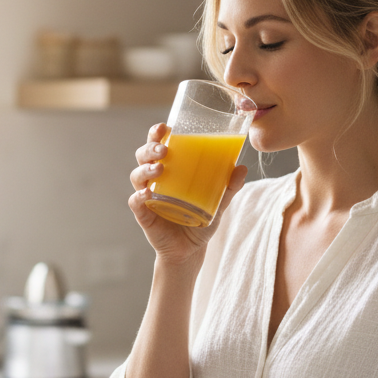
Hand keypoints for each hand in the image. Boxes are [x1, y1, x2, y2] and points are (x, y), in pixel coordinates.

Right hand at [128, 123, 246, 265]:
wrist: (190, 250)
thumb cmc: (199, 219)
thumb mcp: (217, 202)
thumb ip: (228, 187)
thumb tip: (242, 168)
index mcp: (169, 170)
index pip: (158, 146)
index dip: (156, 134)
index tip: (165, 127)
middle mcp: (154, 180)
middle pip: (143, 156)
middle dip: (150, 148)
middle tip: (164, 149)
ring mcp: (147, 196)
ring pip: (137, 176)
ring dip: (145, 169)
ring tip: (159, 169)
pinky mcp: (144, 215)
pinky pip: (135, 202)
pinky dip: (139, 196)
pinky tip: (147, 194)